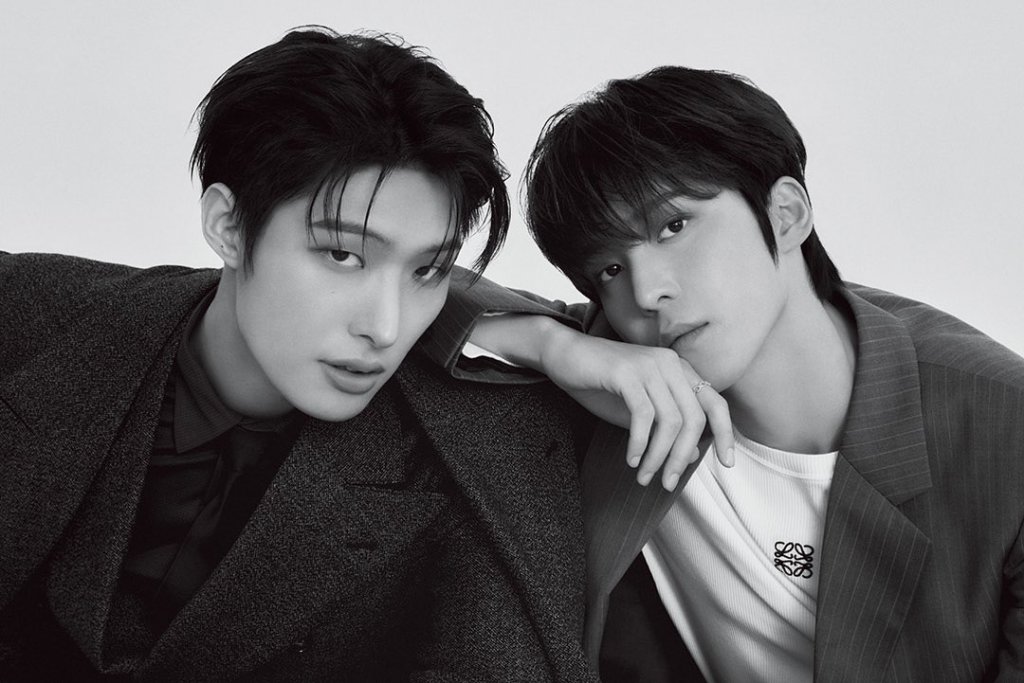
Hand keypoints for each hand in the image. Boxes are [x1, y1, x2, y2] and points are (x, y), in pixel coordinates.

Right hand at [539, 324, 734, 489]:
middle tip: (666, 483)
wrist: (563, 355)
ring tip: (644, 476)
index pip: (715, 403)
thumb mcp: (638, 412)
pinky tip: (631, 459)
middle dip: (681, 457)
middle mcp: (671, 364)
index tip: (726, 465)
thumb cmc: (600, 383)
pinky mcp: (627, 372)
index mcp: (679, 370)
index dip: (725, 434)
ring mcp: (650, 365)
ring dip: (659, 456)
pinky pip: (644, 415)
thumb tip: (692, 455)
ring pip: (671, 421)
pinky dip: (640, 443)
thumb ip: (665, 430)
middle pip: (695, 419)